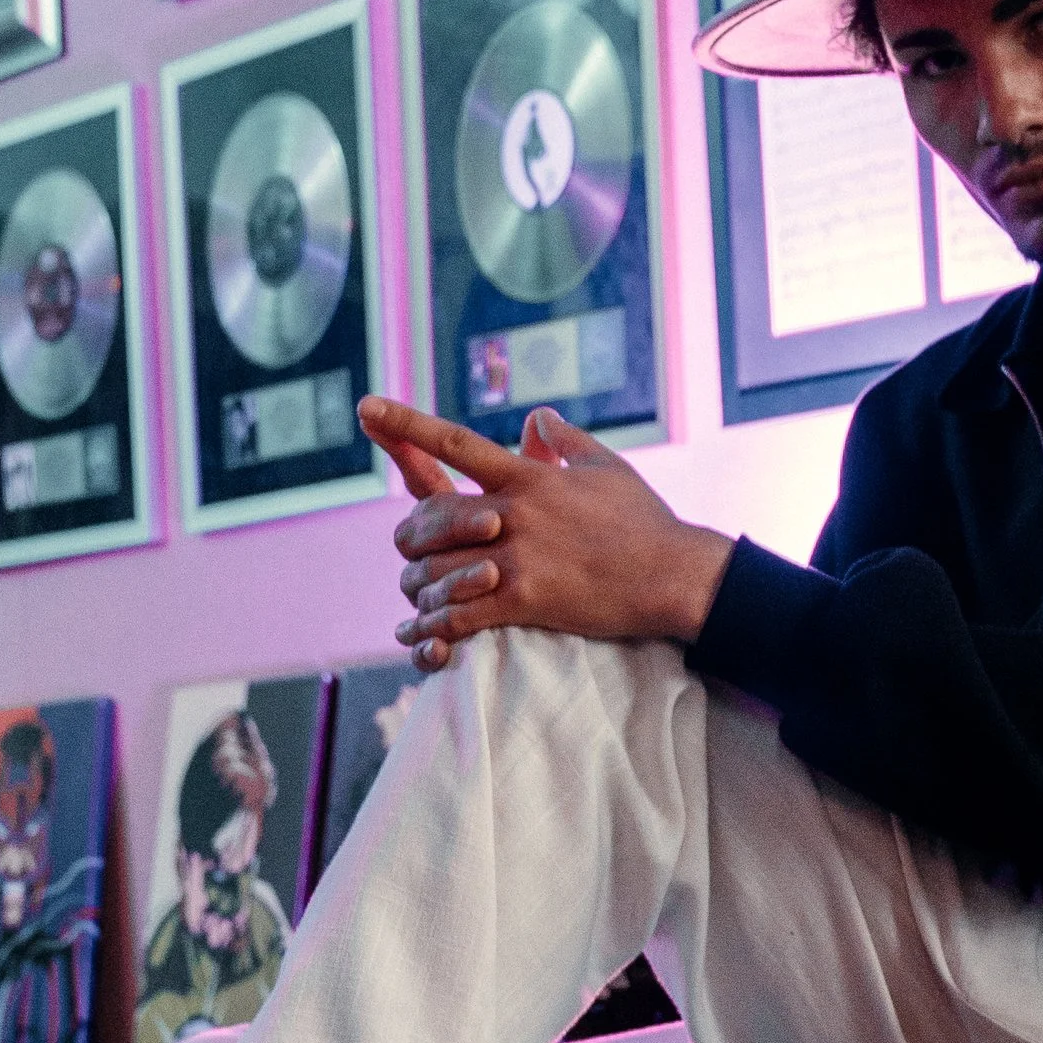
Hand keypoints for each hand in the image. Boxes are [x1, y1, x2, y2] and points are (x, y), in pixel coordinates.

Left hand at [360, 395, 734, 670]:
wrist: (674, 575)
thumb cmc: (645, 521)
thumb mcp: (606, 466)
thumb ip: (563, 440)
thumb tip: (536, 417)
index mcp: (529, 476)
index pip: (454, 444)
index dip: (406, 425)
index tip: (367, 408)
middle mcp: (515, 512)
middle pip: (430, 514)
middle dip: (411, 533)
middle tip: (413, 546)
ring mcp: (517, 557)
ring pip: (436, 566)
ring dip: (421, 583)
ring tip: (422, 594)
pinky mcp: (525, 600)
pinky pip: (459, 612)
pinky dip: (436, 626)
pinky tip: (428, 635)